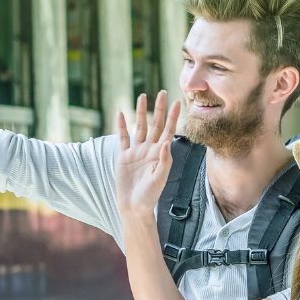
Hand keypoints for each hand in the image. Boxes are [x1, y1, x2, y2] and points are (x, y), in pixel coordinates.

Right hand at [114, 91, 179, 218]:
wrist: (133, 206)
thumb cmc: (150, 196)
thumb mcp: (159, 179)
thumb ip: (164, 160)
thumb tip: (167, 141)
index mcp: (161, 154)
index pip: (168, 130)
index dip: (172, 116)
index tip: (177, 102)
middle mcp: (149, 149)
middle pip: (155, 124)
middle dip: (159, 109)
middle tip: (163, 92)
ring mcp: (136, 152)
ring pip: (140, 127)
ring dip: (141, 112)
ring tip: (142, 96)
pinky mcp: (124, 156)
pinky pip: (123, 138)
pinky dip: (122, 126)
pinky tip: (121, 114)